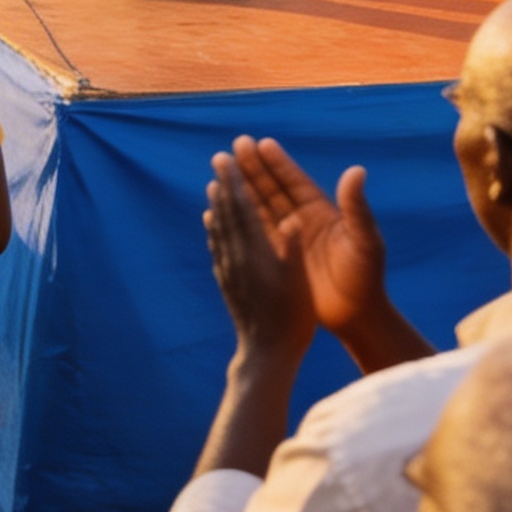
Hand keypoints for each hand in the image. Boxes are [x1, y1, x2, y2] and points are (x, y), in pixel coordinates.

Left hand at [203, 152, 315, 361]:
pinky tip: (212, 223)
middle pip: (226, 212)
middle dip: (223, 184)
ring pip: (219, 228)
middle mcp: (236, 257)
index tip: (229, 158)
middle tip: (218, 158)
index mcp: (255, 253)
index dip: (236, 181)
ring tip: (214, 184)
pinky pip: (217, 246)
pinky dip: (214, 228)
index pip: (242, 208)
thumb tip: (292, 218)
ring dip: (217, 203)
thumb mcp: (300, 283)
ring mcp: (228, 269)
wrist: (266, 352)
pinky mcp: (227, 281)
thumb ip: (293, 250)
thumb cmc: (292, 318)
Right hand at [230, 137, 387, 344]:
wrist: (355, 316)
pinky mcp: (276, 257)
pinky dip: (237, 218)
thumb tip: (357, 170)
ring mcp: (287, 238)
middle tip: (236, 146)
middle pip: (273, 189)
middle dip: (255, 167)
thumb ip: (357, 207)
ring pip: (259, 207)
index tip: (262, 144)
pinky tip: (219, 208)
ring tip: (221, 170)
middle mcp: (302, 220)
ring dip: (241, 188)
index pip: (296, 183)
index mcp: (322, 212)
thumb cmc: (366, 277)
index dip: (279, 164)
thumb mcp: (366, 241)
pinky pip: (252, 233)